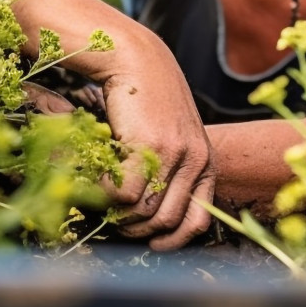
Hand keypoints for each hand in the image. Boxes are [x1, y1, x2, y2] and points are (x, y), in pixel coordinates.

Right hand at [93, 26, 215, 249]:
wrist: (137, 61)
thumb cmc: (149, 103)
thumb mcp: (173, 138)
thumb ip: (172, 172)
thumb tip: (150, 219)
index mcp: (206, 163)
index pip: (197, 222)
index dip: (171, 241)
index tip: (150, 245)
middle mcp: (196, 160)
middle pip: (166, 221)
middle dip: (136, 230)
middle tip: (115, 219)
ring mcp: (175, 153)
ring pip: (144, 211)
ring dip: (118, 214)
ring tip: (104, 200)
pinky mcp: (149, 145)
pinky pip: (125, 193)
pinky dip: (106, 195)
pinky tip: (99, 179)